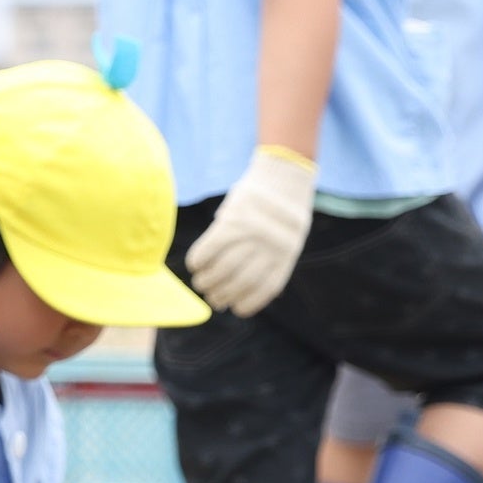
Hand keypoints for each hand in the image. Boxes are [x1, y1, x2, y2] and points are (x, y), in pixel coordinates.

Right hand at [184, 149, 313, 315]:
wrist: (283, 174)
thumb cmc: (281, 208)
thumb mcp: (286, 235)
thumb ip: (270, 258)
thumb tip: (244, 288)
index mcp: (287, 255)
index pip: (265, 288)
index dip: (248, 302)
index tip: (234, 309)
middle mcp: (271, 248)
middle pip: (240, 280)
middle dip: (222, 293)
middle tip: (210, 296)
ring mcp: (251, 234)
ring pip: (223, 268)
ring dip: (207, 279)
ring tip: (200, 283)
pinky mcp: (232, 221)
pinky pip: (210, 248)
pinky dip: (198, 259)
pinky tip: (194, 265)